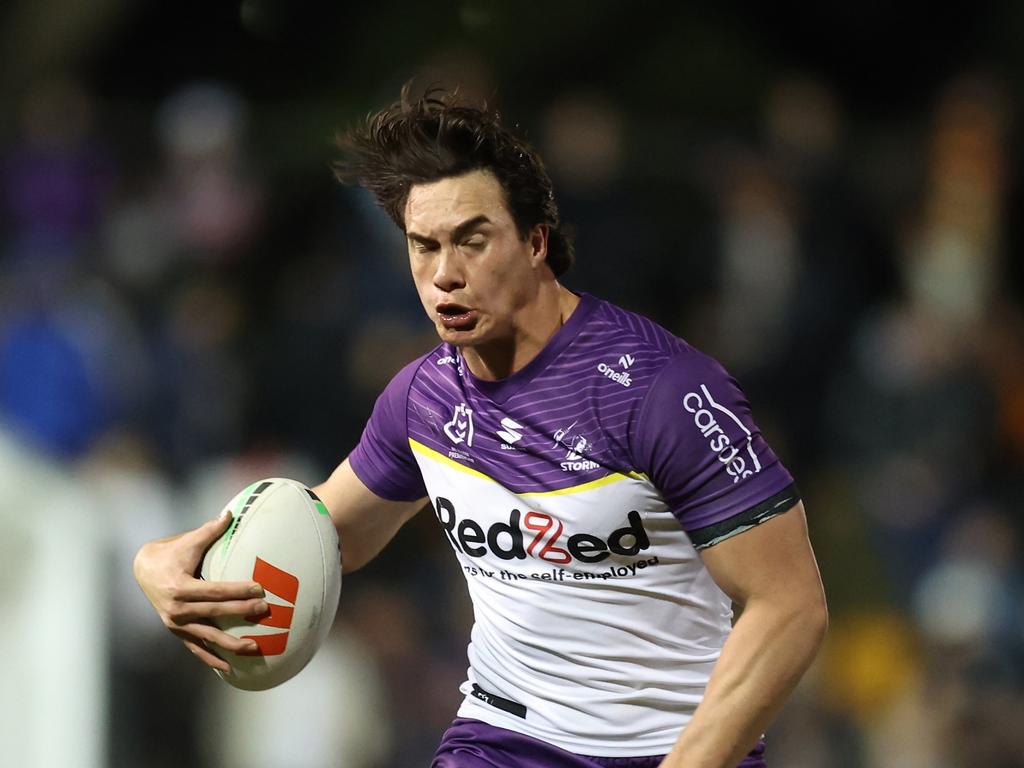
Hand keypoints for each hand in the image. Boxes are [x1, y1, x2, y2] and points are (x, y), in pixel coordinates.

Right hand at [133, 512, 267, 671]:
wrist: (143, 569)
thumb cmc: (172, 552)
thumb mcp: (188, 540)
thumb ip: (211, 530)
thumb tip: (232, 513)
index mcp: (180, 587)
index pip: (216, 591)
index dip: (238, 591)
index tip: (260, 589)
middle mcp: (176, 609)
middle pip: (215, 613)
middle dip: (242, 613)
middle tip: (265, 611)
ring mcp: (175, 624)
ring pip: (207, 637)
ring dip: (230, 644)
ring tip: (254, 647)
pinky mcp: (176, 631)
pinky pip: (195, 648)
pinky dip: (211, 658)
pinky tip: (229, 668)